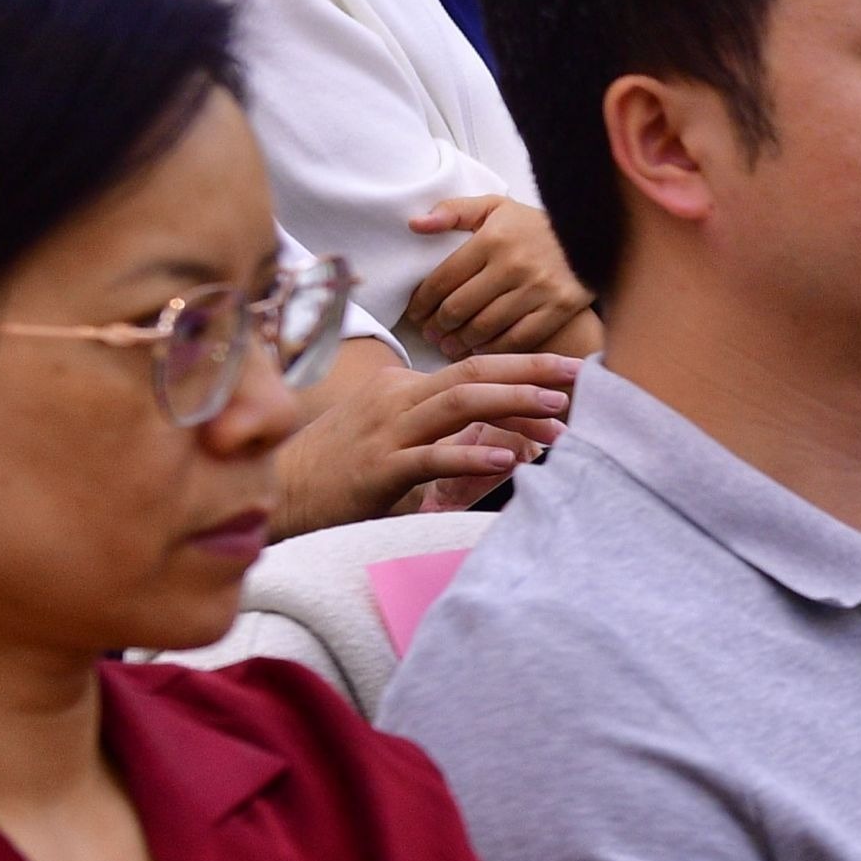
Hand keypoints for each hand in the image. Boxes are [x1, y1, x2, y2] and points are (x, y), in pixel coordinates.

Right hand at [271, 348, 575, 534]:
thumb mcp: (390, 433)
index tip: (568, 372)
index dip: (524, 368)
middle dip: (531, 371)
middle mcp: (397, 397)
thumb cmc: (339, 468)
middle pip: (474, 372)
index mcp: (403, 386)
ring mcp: (387, 431)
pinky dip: (471, 456)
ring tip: (556, 416)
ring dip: (513, 405)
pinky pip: (432, 456)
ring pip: (458, 404)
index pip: (474, 368)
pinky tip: (507, 461)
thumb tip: (491, 431)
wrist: (281, 493)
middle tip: (578, 378)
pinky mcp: (378, 469)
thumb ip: (433, 425)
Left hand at [404, 197, 597, 356]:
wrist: (593, 234)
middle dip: (438, 326)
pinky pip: (517, 339)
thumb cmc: (535, 225)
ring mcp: (538, 289)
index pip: (443, 278)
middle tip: (430, 333)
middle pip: (460, 308)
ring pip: (485, 327)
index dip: (422, 301)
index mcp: (492, 238)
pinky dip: (494, 348)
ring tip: (449, 345)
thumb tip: (415, 225)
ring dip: (461, 341)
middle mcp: (513, 264)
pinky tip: (482, 348)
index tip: (415, 313)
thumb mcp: (495, 207)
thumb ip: (454, 211)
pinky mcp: (559, 308)